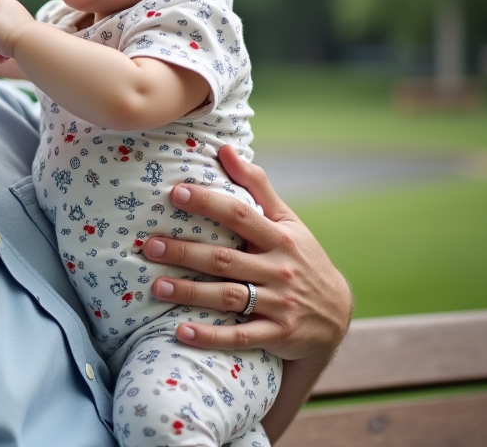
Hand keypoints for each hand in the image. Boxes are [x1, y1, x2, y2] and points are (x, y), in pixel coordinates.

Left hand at [144, 145, 351, 361]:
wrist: (337, 314)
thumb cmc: (300, 258)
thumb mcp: (287, 221)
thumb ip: (256, 186)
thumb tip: (225, 148)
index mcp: (279, 238)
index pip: (240, 216)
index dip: (208, 203)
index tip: (176, 193)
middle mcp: (279, 269)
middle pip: (225, 259)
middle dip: (185, 252)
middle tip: (150, 246)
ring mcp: (279, 304)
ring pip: (228, 297)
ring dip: (190, 292)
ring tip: (157, 286)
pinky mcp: (277, 334)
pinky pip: (240, 337)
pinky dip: (211, 337)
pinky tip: (181, 332)